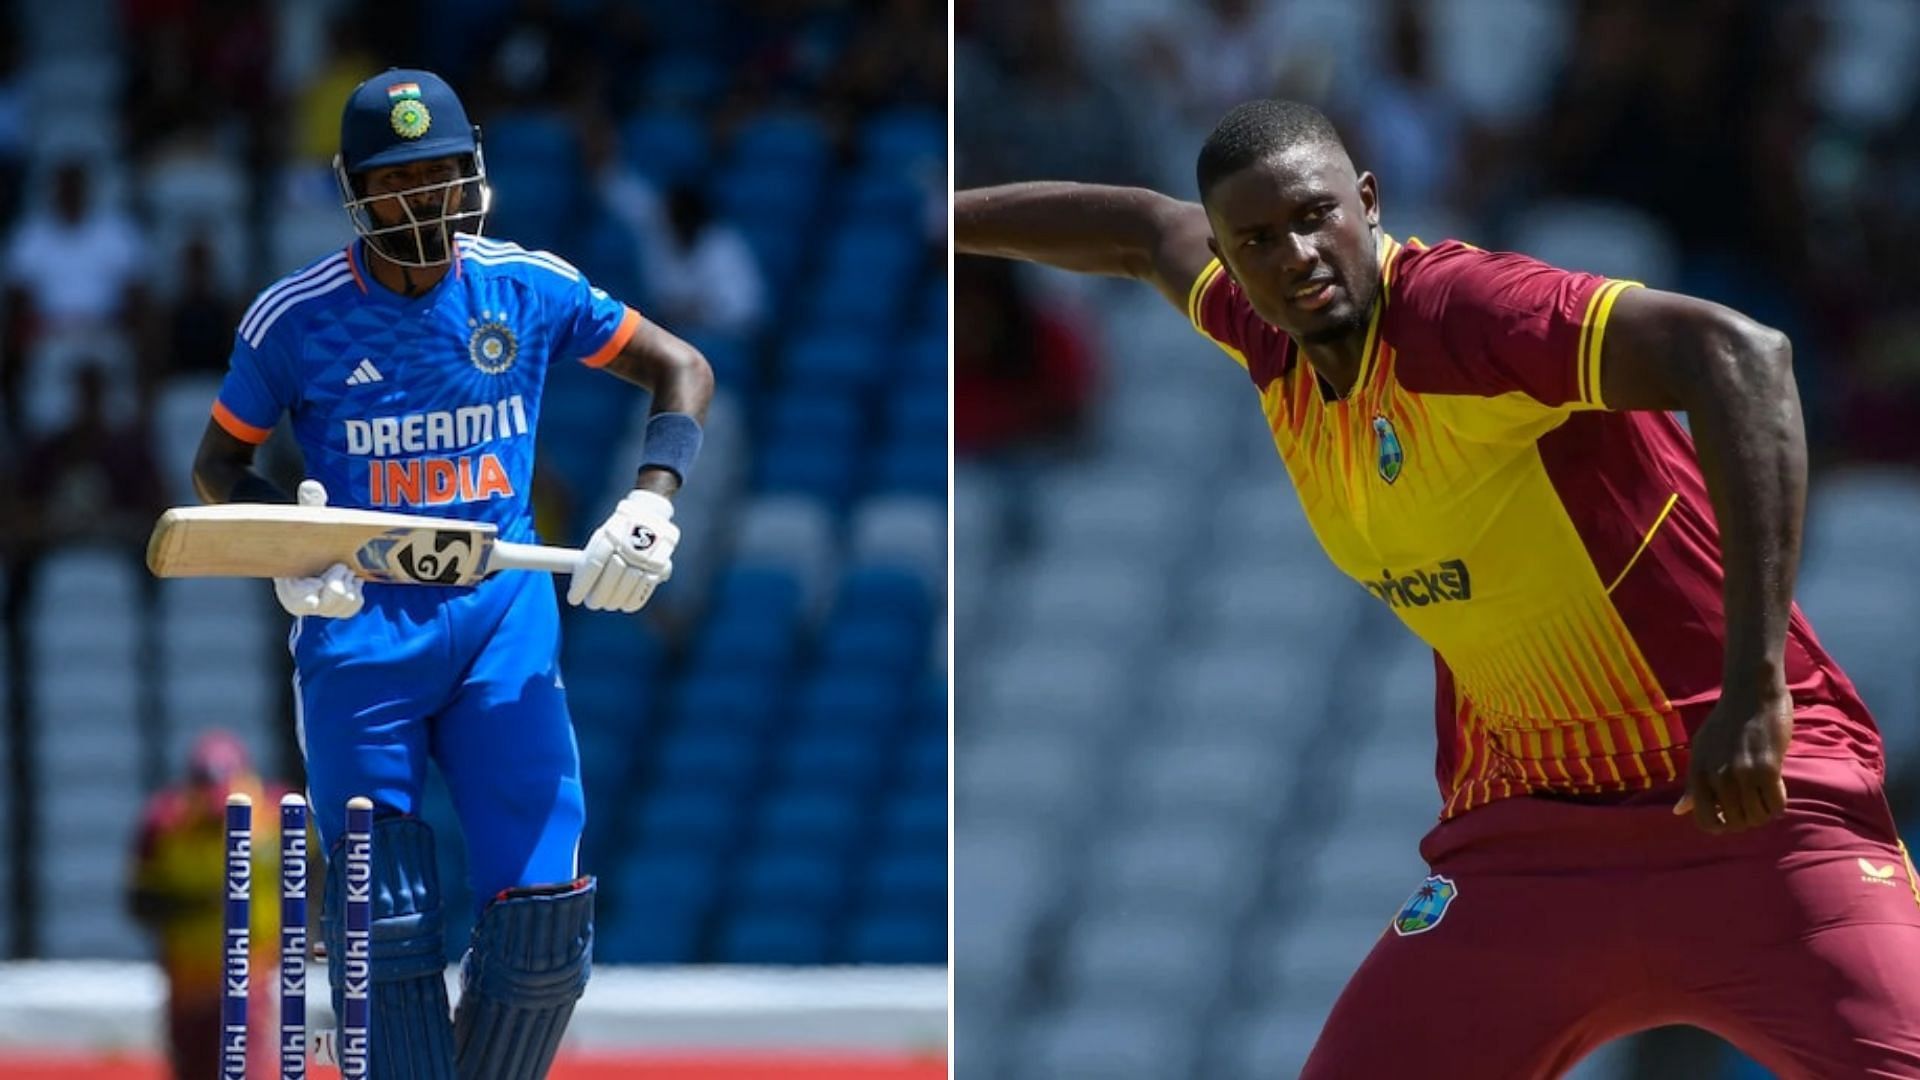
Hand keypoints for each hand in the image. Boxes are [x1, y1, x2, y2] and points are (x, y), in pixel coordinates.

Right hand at [273, 480, 364, 618]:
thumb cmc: (309, 533)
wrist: (319, 546)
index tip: (318, 580)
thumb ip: (310, 506)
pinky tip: (353, 576)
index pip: (298, 602)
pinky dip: (357, 592)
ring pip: (344, 606)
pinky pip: (354, 606)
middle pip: (327, 605)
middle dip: (337, 585)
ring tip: (345, 568)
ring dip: (349, 586)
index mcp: (288, 584)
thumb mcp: (308, 519)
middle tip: (340, 566)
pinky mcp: (339, 607)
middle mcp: (304, 601)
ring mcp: (323, 606)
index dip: (309, 595)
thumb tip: (312, 487)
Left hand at [568, 490, 678, 612]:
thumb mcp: (604, 535)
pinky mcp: (660, 562)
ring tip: (608, 604)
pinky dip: (635, 600)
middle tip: (592, 604)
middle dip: (599, 595)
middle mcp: (628, 542)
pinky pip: (646, 585)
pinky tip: (625, 606)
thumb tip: (575, 580)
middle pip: (611, 575)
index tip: (574, 599)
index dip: (582, 584)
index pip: (594, 563)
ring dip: (615, 599)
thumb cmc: (618, 531)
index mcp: (610, 533)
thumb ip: (590, 557)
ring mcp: (645, 552)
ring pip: (628, 582)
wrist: (650, 513)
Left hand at [1674, 677, 1792, 832]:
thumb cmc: (1726, 724)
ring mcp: (1742, 773)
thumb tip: (1679, 811)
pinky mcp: (1767, 768)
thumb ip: (1693, 784)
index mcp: (1697, 772)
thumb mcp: (1701, 751)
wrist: (1751, 695)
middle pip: (1735, 823)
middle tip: (1753, 804)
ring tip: (1764, 796)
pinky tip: (1776, 790)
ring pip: (1756, 817)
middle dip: (1746, 820)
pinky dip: (1778, 804)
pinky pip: (1776, 805)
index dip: (1720, 826)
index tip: (1731, 817)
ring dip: (1764, 813)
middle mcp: (1716, 776)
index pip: (1704, 820)